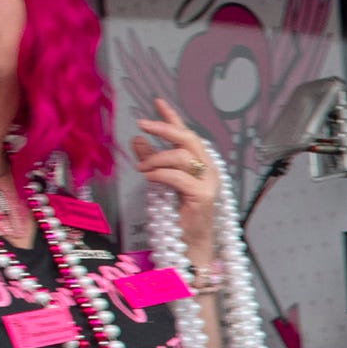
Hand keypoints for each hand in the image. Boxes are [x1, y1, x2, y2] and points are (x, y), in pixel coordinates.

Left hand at [130, 100, 224, 261]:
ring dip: (156, 159)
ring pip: (182, 156)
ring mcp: (208, 182)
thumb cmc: (179, 217)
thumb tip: (138, 139)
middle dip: (164, 128)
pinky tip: (149, 177)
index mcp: (201, 165)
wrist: (191, 246)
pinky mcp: (202, 196)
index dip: (173, 117)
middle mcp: (208, 170)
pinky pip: (177, 176)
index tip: (157, 101)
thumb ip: (152, 161)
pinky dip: (160, 174)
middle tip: (142, 124)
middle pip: (188, 139)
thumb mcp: (162, 183)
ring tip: (142, 168)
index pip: (187, 135)